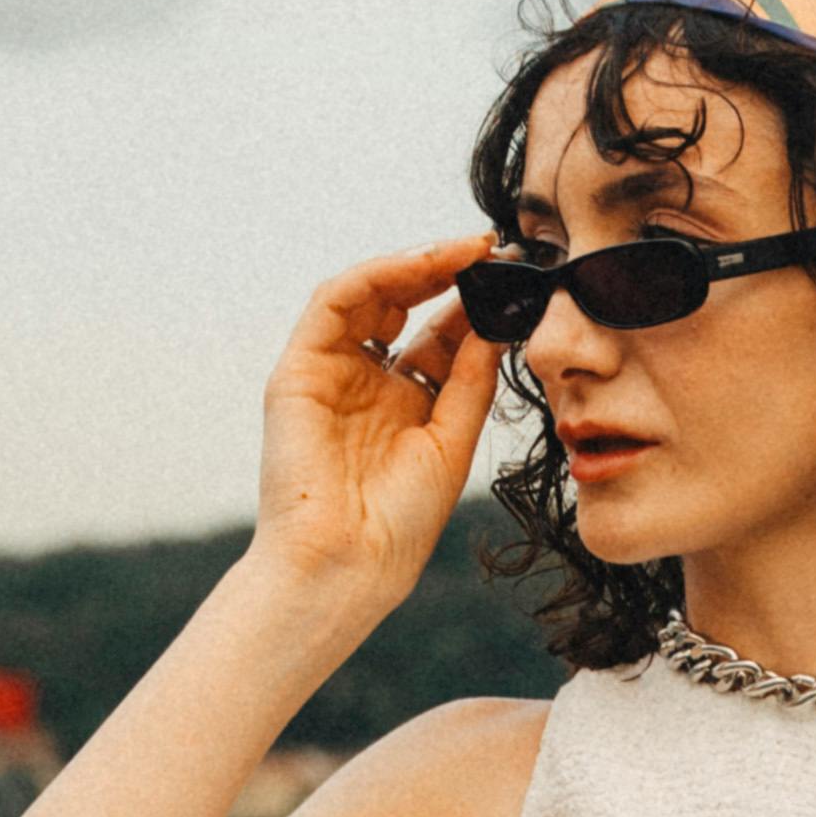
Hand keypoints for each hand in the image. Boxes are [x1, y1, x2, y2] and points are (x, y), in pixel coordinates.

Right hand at [252, 242, 505, 634]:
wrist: (347, 565)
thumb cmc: (400, 523)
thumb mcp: (451, 438)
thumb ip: (470, 378)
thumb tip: (498, 322)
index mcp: (404, 404)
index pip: (439, 336)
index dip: (474, 305)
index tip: (518, 279)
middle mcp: (365, 383)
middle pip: (405, 306)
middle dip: (448, 273)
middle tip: (494, 252)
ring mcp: (329, 373)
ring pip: (369, 294)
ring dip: (416, 263)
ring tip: (466, 251)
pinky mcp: (297, 370)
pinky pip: (333, 301)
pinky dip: (377, 273)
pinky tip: (421, 263)